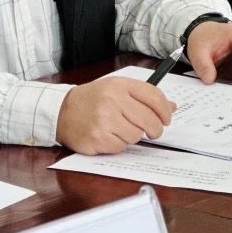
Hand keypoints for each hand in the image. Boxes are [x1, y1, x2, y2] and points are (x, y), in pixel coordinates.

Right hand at [56, 76, 175, 154]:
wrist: (61, 111)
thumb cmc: (91, 100)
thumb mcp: (115, 90)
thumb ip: (142, 97)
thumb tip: (171, 107)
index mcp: (118, 85)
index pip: (153, 97)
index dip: (164, 111)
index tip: (166, 119)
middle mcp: (111, 100)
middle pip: (149, 120)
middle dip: (154, 129)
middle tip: (151, 131)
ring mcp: (104, 120)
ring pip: (136, 136)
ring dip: (132, 136)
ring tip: (119, 129)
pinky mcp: (98, 138)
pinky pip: (121, 146)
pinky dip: (118, 144)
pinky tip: (107, 136)